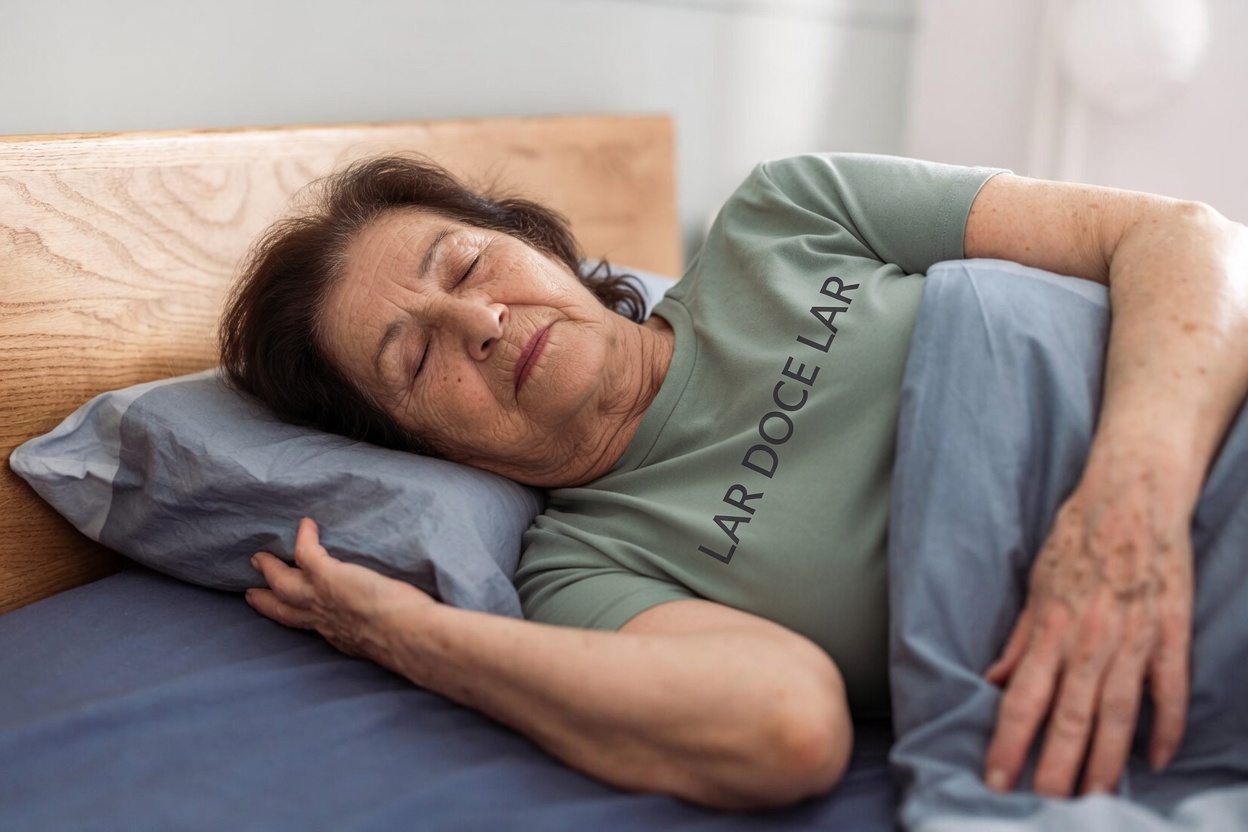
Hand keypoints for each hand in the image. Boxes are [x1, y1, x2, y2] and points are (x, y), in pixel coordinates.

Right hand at [247, 517, 432, 659]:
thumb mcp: (386, 643)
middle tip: (251, 593)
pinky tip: (306, 524)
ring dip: (270, 569)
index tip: (285, 614)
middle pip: (284, 610)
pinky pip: (306, 551)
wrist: (405, 637)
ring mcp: (320, 596)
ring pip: (283, 582)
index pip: (309, 627)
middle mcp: (322, 620)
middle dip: (266, 601)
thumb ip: (381, 635)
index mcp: (337, 636)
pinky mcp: (327, 576)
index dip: (295, 619)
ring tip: (259, 556)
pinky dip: (304, 537)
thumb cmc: (407, 642)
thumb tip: (401, 633)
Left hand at [982, 446, 1194, 796]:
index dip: (1009, 743)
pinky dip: (1165, 727)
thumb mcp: (1035, 584)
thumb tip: (995, 679)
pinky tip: (1156, 760)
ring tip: (1091, 800)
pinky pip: (1169, 691)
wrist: (1132, 496)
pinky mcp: (1170, 634)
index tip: (995, 778)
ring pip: (1116, 716)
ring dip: (1103, 761)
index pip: (1023, 700)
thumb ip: (1019, 638)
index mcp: (1051, 630)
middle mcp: (1089, 642)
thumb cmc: (1077, 538)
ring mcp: (1134, 641)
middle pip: (1069, 719)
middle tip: (1042, 807)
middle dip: (1053, 769)